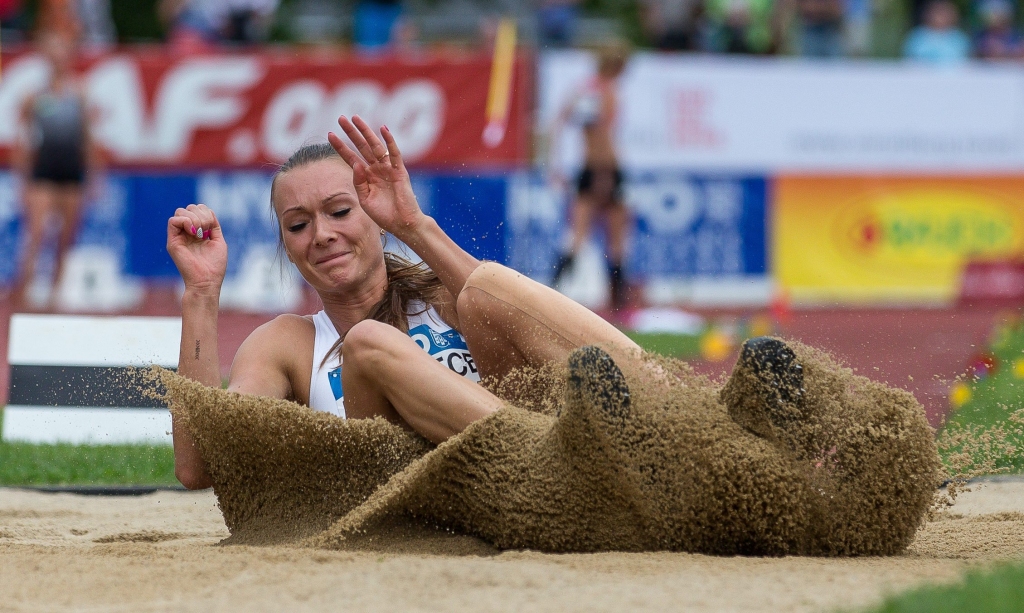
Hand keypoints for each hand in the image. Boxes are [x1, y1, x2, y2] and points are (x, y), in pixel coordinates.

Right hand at [166, 204, 227, 293]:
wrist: (207, 281)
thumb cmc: (214, 266)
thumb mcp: (218, 241)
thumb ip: (214, 226)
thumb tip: (208, 213)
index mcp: (198, 232)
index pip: (198, 210)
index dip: (206, 212)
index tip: (211, 227)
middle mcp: (186, 233)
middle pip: (189, 208)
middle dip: (201, 214)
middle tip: (206, 230)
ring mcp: (179, 236)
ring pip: (180, 212)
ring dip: (194, 218)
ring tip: (200, 232)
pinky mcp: (173, 242)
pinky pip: (173, 221)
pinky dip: (185, 221)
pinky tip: (193, 232)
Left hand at [327, 115, 425, 239]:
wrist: (402, 224)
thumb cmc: (384, 214)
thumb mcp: (365, 199)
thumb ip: (359, 182)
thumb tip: (356, 163)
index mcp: (367, 176)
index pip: (351, 157)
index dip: (340, 146)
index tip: (330, 134)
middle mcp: (376, 169)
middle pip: (362, 146)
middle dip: (351, 132)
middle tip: (341, 118)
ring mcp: (388, 169)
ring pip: (375, 146)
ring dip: (366, 132)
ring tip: (356, 118)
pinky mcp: (400, 171)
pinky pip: (394, 154)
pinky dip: (390, 141)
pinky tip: (383, 129)